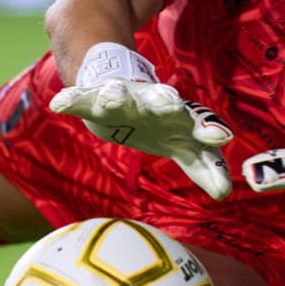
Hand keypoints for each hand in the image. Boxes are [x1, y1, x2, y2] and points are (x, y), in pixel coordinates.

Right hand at [49, 43, 234, 199]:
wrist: (117, 90)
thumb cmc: (156, 124)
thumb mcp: (181, 145)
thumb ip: (204, 166)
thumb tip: (224, 194)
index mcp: (176, 116)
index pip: (197, 122)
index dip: (208, 130)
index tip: (221, 137)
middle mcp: (151, 102)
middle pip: (160, 101)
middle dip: (164, 101)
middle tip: (169, 100)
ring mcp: (121, 98)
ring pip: (120, 94)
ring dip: (117, 95)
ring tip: (113, 96)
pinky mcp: (92, 98)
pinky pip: (80, 98)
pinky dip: (71, 100)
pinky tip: (60, 104)